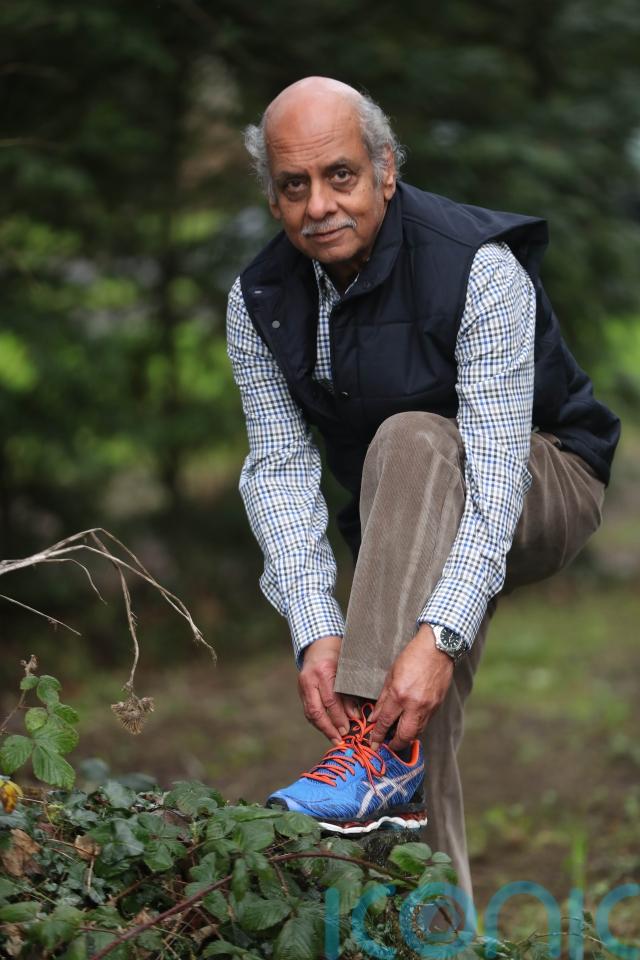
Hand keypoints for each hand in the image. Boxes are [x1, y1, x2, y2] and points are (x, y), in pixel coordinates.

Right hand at [298, 636, 358, 743]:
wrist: (319, 642)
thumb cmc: (338, 653)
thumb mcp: (347, 670)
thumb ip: (350, 693)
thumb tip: (355, 717)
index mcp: (324, 672)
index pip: (331, 701)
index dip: (339, 718)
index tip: (348, 730)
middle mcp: (310, 679)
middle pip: (317, 711)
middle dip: (328, 728)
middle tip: (339, 740)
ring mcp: (302, 684)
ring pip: (310, 712)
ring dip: (322, 728)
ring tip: (334, 738)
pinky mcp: (300, 689)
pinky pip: (308, 709)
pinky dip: (317, 721)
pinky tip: (327, 728)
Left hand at [369, 624, 453, 752]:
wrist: (437, 649)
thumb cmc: (412, 657)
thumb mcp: (391, 675)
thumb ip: (383, 698)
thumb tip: (374, 717)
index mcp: (399, 695)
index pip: (385, 722)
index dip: (378, 735)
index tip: (373, 743)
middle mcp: (414, 704)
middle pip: (404, 735)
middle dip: (395, 744)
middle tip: (387, 745)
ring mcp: (428, 707)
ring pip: (417, 732)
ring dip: (406, 737)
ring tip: (397, 735)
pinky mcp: (437, 706)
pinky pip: (425, 723)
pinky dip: (416, 727)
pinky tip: (410, 723)